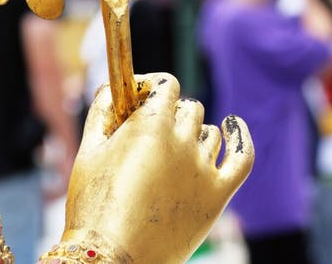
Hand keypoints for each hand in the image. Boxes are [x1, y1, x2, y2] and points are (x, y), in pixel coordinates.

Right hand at [62, 73, 253, 263]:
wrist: (112, 259)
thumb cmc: (93, 206)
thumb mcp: (89, 150)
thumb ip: (102, 111)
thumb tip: (110, 89)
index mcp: (151, 125)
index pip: (166, 85)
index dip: (152, 88)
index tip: (140, 100)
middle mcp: (182, 141)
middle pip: (188, 108)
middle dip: (169, 114)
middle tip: (149, 136)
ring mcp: (202, 168)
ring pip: (210, 133)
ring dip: (193, 135)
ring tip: (173, 153)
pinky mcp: (217, 196)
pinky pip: (242, 157)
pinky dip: (241, 138)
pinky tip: (234, 125)